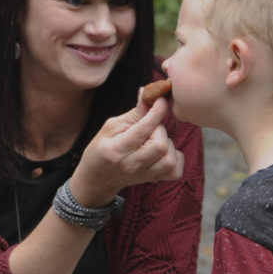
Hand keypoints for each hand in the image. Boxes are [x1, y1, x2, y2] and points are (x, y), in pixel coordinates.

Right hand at [69, 95, 183, 205]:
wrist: (96, 180)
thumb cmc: (101, 150)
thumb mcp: (110, 127)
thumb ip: (133, 113)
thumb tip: (148, 92)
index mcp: (117, 149)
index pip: (144, 129)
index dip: (156, 111)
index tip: (160, 99)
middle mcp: (132, 165)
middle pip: (160, 145)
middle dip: (159, 129)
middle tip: (150, 127)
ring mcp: (144, 175)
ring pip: (170, 159)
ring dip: (167, 144)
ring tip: (154, 140)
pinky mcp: (154, 180)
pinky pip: (176, 171)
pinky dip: (175, 159)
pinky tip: (164, 152)